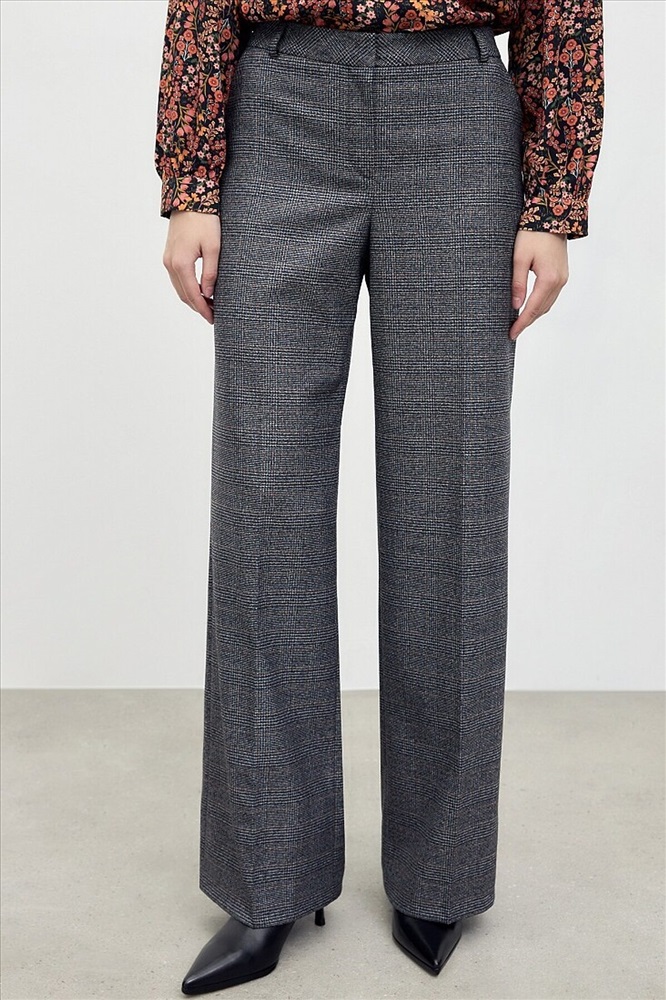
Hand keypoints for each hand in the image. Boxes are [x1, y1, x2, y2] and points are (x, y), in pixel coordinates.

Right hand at [162, 210, 220, 324]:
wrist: (188, 198)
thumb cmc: (205, 221)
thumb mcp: (213, 248)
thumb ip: (210, 273)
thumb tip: (208, 294)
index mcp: (181, 264)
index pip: (192, 295)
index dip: (203, 309)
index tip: (214, 318)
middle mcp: (170, 264)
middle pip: (184, 295)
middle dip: (198, 307)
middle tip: (214, 315)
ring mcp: (167, 260)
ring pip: (179, 288)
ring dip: (193, 299)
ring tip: (209, 305)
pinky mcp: (169, 255)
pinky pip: (177, 279)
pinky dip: (187, 288)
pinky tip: (200, 290)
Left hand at [509, 230, 568, 340]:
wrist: (553, 216)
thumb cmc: (532, 234)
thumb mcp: (519, 258)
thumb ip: (518, 283)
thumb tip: (516, 306)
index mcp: (549, 279)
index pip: (532, 309)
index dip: (521, 323)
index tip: (511, 334)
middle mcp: (559, 281)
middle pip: (541, 310)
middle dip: (527, 322)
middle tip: (512, 332)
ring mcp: (563, 278)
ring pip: (547, 304)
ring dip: (534, 315)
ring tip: (519, 323)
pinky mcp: (562, 274)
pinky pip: (551, 296)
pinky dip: (540, 305)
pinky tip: (530, 307)